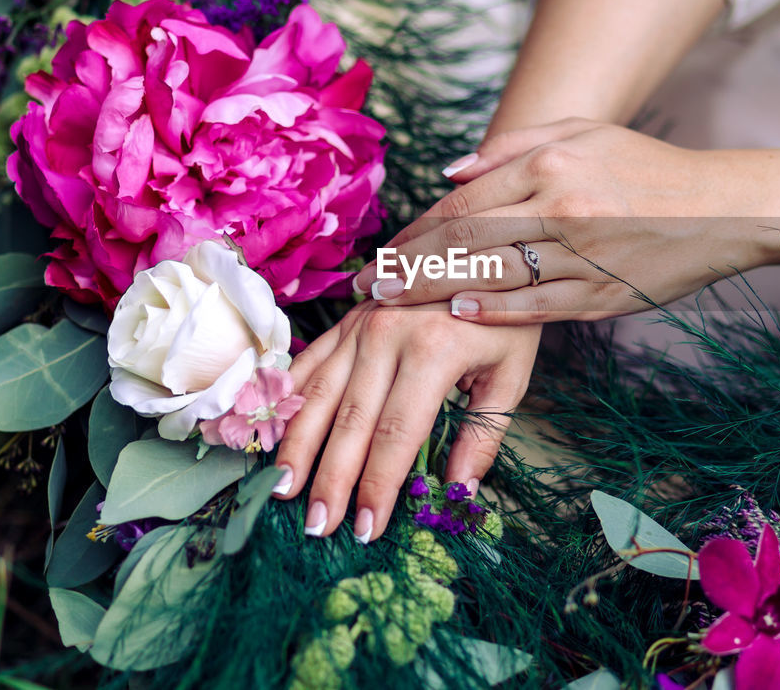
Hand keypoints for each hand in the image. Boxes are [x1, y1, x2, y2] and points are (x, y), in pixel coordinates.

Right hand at [272, 301, 539, 542]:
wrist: (488, 251)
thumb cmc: (506, 319)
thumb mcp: (510, 375)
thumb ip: (483, 436)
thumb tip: (458, 494)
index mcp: (433, 351)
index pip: (396, 434)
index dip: (378, 485)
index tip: (366, 529)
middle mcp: (388, 334)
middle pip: (351, 421)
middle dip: (331, 479)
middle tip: (315, 526)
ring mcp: (361, 322)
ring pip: (319, 393)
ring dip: (297, 445)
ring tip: (281, 489)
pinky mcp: (348, 318)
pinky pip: (309, 361)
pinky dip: (287, 396)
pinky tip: (269, 430)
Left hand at [353, 119, 761, 322]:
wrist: (721, 208)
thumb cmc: (646, 168)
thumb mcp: (582, 132)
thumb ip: (512, 145)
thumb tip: (449, 172)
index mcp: (552, 163)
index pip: (463, 201)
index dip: (414, 230)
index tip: (381, 250)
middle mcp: (562, 207)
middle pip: (464, 240)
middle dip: (407, 265)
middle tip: (367, 286)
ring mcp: (582, 255)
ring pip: (491, 275)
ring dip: (434, 291)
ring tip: (394, 305)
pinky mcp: (602, 294)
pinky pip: (535, 307)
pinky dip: (492, 312)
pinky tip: (456, 314)